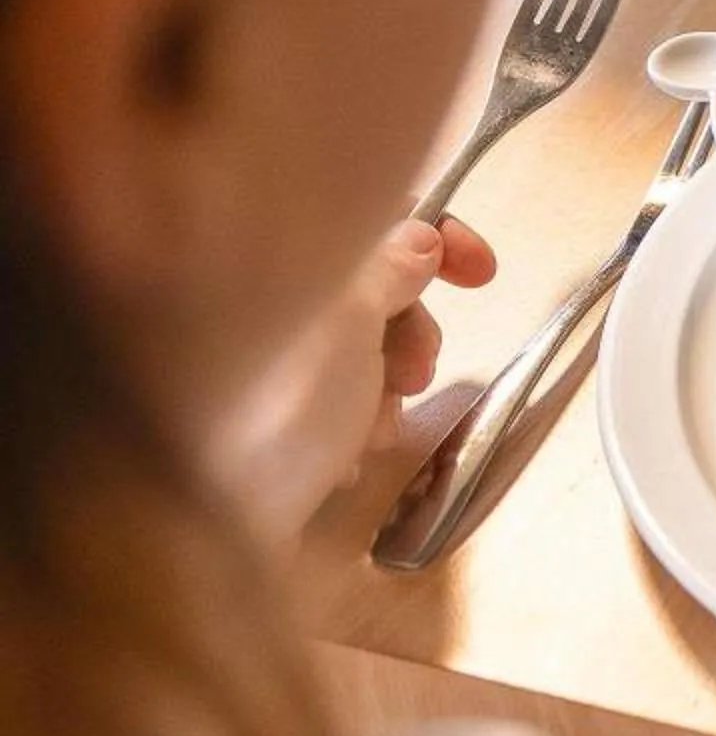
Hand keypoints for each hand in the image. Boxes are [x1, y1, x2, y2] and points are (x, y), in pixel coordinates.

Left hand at [209, 217, 497, 539]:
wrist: (214, 521)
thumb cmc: (283, 408)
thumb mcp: (351, 322)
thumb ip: (389, 267)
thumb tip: (419, 235)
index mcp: (273, 261)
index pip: (367, 215)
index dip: (434, 234)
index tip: (481, 274)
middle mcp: (261, 302)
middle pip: (371, 287)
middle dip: (411, 331)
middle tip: (417, 375)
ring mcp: (261, 359)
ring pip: (361, 347)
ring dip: (386, 387)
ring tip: (375, 432)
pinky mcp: (264, 413)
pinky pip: (334, 396)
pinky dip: (353, 420)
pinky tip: (343, 457)